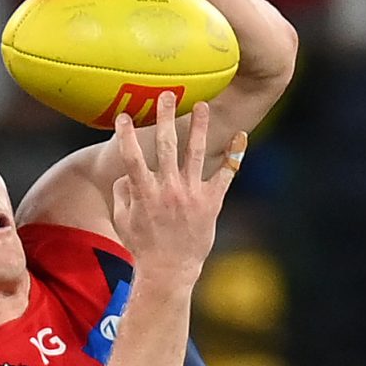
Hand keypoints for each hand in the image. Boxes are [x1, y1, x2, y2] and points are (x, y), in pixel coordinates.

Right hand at [110, 93, 243, 281]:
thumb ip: (123, 193)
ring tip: (203, 105)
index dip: (126, 135)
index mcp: (145, 193)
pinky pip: (225, 175)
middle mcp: (168, 190)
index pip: (132, 157)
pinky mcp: (211, 203)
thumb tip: (127, 173)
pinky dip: (234, 156)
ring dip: (199, 127)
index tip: (123, 115)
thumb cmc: (143, 246)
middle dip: (164, 117)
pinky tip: (242, 137)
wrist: (169, 271)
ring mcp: (191, 195)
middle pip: (166, 146)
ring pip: (196, 153)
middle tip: (166, 94)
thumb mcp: (123, 220)